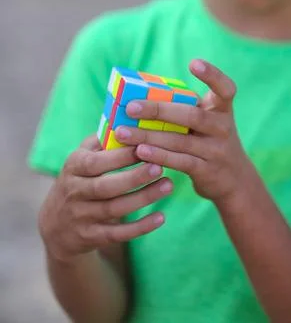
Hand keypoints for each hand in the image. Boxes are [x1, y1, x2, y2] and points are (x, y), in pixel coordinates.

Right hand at [38, 136, 172, 262]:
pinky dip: (140, 227)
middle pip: (106, 186)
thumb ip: (101, 142)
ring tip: (169, 185)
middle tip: (160, 167)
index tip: (146, 145)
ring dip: (144, 198)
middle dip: (134, 177)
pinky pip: (118, 233)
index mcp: (74, 167)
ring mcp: (82, 216)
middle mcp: (75, 191)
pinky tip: (161, 217)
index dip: (121, 155)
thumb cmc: (78, 181)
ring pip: (115, 209)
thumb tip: (127, 120)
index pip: (97, 161)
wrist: (56, 226)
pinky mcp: (91, 236)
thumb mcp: (81, 159)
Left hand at [115, 59, 247, 202]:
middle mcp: (223, 128)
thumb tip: (141, 99)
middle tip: (131, 107)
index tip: (193, 63)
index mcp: (222, 110)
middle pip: (191, 115)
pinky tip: (140, 152)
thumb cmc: (210, 143)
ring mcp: (217, 150)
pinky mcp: (207, 170)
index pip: (226, 89)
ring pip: (180, 140)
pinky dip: (159, 156)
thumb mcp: (208, 124)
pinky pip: (180, 161)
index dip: (213, 75)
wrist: (235, 179)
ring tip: (123, 132)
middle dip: (159, 111)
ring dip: (149, 135)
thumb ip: (186, 110)